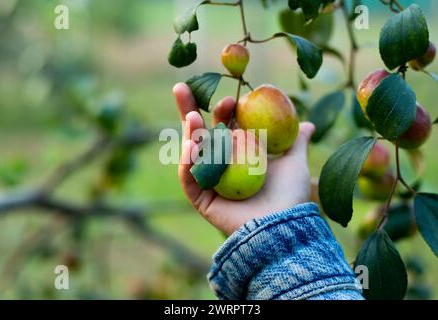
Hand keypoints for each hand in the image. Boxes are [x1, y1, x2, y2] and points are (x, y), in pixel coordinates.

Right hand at [173, 83, 315, 235]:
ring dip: (189, 133)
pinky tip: (190, 145)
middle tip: (181, 88)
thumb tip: (308, 125)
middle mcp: (221, 166)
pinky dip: (187, 161)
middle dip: (189, 110)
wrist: (284, 225)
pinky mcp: (202, 199)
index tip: (230, 98)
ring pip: (192, 153)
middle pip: (200, 134)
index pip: (223, 127)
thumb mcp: (295, 162)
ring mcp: (209, 182)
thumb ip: (296, 142)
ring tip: (193, 116)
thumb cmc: (290, 195)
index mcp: (239, 155)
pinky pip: (189, 178)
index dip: (221, 111)